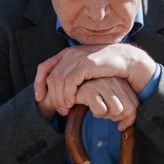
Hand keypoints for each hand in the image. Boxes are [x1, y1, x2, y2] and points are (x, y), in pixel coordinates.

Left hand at [34, 44, 155, 114]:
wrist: (125, 59)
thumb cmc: (106, 67)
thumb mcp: (85, 70)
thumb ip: (73, 75)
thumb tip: (59, 89)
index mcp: (67, 53)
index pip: (44, 67)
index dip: (38, 83)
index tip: (40, 98)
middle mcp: (69, 53)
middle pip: (50, 77)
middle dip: (51, 96)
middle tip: (57, 109)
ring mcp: (78, 57)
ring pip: (58, 80)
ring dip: (59, 97)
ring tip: (65, 109)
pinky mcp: (87, 63)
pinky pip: (70, 81)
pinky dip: (68, 93)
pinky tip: (72, 102)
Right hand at [75, 77, 139, 130]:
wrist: (67, 88)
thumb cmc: (91, 96)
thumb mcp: (110, 103)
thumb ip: (122, 114)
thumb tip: (122, 127)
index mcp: (122, 82)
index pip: (135, 105)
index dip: (126, 117)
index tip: (114, 117)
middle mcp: (114, 80)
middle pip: (127, 110)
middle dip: (115, 117)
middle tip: (103, 111)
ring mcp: (102, 83)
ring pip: (117, 110)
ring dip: (105, 115)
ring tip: (96, 108)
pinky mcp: (89, 89)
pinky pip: (101, 110)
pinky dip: (95, 114)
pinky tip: (89, 107)